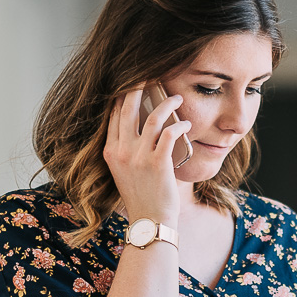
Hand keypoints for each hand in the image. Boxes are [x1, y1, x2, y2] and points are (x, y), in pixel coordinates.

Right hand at [102, 86, 191, 223]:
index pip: (114, 114)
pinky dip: (180, 124)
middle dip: (139, 86)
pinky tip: (186, 123)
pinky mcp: (157, 163)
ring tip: (177, 97)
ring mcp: (139, 157)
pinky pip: (170, 133)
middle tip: (151, 75)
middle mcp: (121, 151)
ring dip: (168, 103)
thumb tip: (142, 126)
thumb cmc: (142, 197)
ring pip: (153, 117)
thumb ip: (127, 150)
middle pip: (128, 107)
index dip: (123, 95)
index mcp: (110, 152)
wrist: (150, 221)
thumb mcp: (124, 171)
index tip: (134, 83)